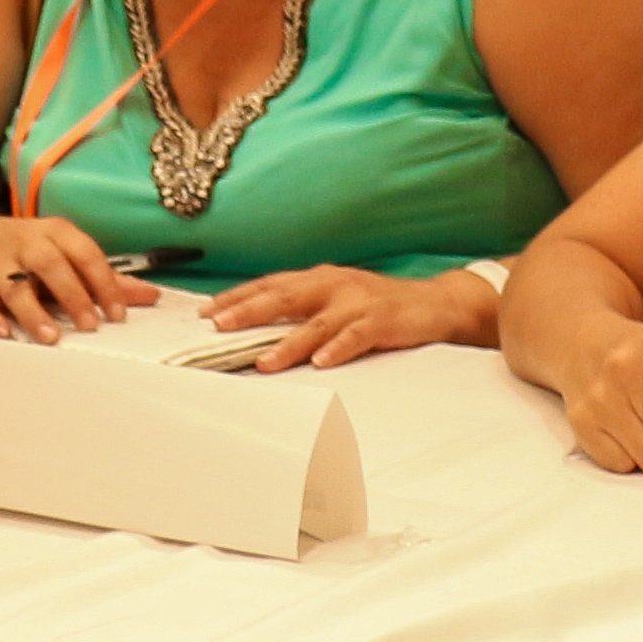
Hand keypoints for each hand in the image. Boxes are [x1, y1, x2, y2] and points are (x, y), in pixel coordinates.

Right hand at [0, 205, 156, 342]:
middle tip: (90, 325)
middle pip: (50, 265)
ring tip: (51, 336)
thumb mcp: (64, 254)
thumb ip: (104, 277)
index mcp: (54, 233)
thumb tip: (149, 295)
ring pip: (14, 285)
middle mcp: (25, 242)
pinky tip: (3, 333)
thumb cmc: (25, 250)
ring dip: (32, 311)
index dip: (103, 283)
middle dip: (72, 295)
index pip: (85, 253)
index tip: (117, 313)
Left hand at [203, 264, 480, 371]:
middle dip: (249, 311)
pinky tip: (321, 362)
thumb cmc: (379, 305)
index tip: (207, 311)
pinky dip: (338, 348)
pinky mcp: (382, 320)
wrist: (435, 303)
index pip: (270, 285)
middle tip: (219, 325)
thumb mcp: (337, 300)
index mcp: (319, 279)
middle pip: (284, 296)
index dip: (238, 296)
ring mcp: (358, 302)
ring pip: (316, 323)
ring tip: (264, 361)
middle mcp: (334, 285)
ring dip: (288, 343)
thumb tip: (258, 327)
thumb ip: (303, 309)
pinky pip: (356, 336)